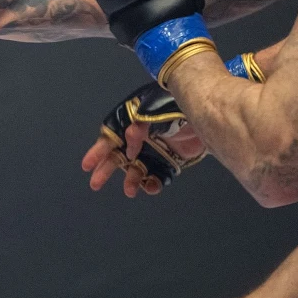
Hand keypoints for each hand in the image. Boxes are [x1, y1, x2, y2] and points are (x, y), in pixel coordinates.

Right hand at [82, 91, 206, 196]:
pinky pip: (156, 176)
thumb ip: (140, 126)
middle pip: (119, 155)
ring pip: (136, 169)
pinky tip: (151, 187)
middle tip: (96, 183)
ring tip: (130, 190)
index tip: (88, 165)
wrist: (209, 117)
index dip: (99, 150)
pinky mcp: (170, 161)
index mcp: (134, 122)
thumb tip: (127, 143)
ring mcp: (156, 150)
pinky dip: (152, 183)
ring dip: (131, 179)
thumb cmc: (179, 107)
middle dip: (107, 169)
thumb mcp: (155, 111)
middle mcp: (142, 137)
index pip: (111, 136)